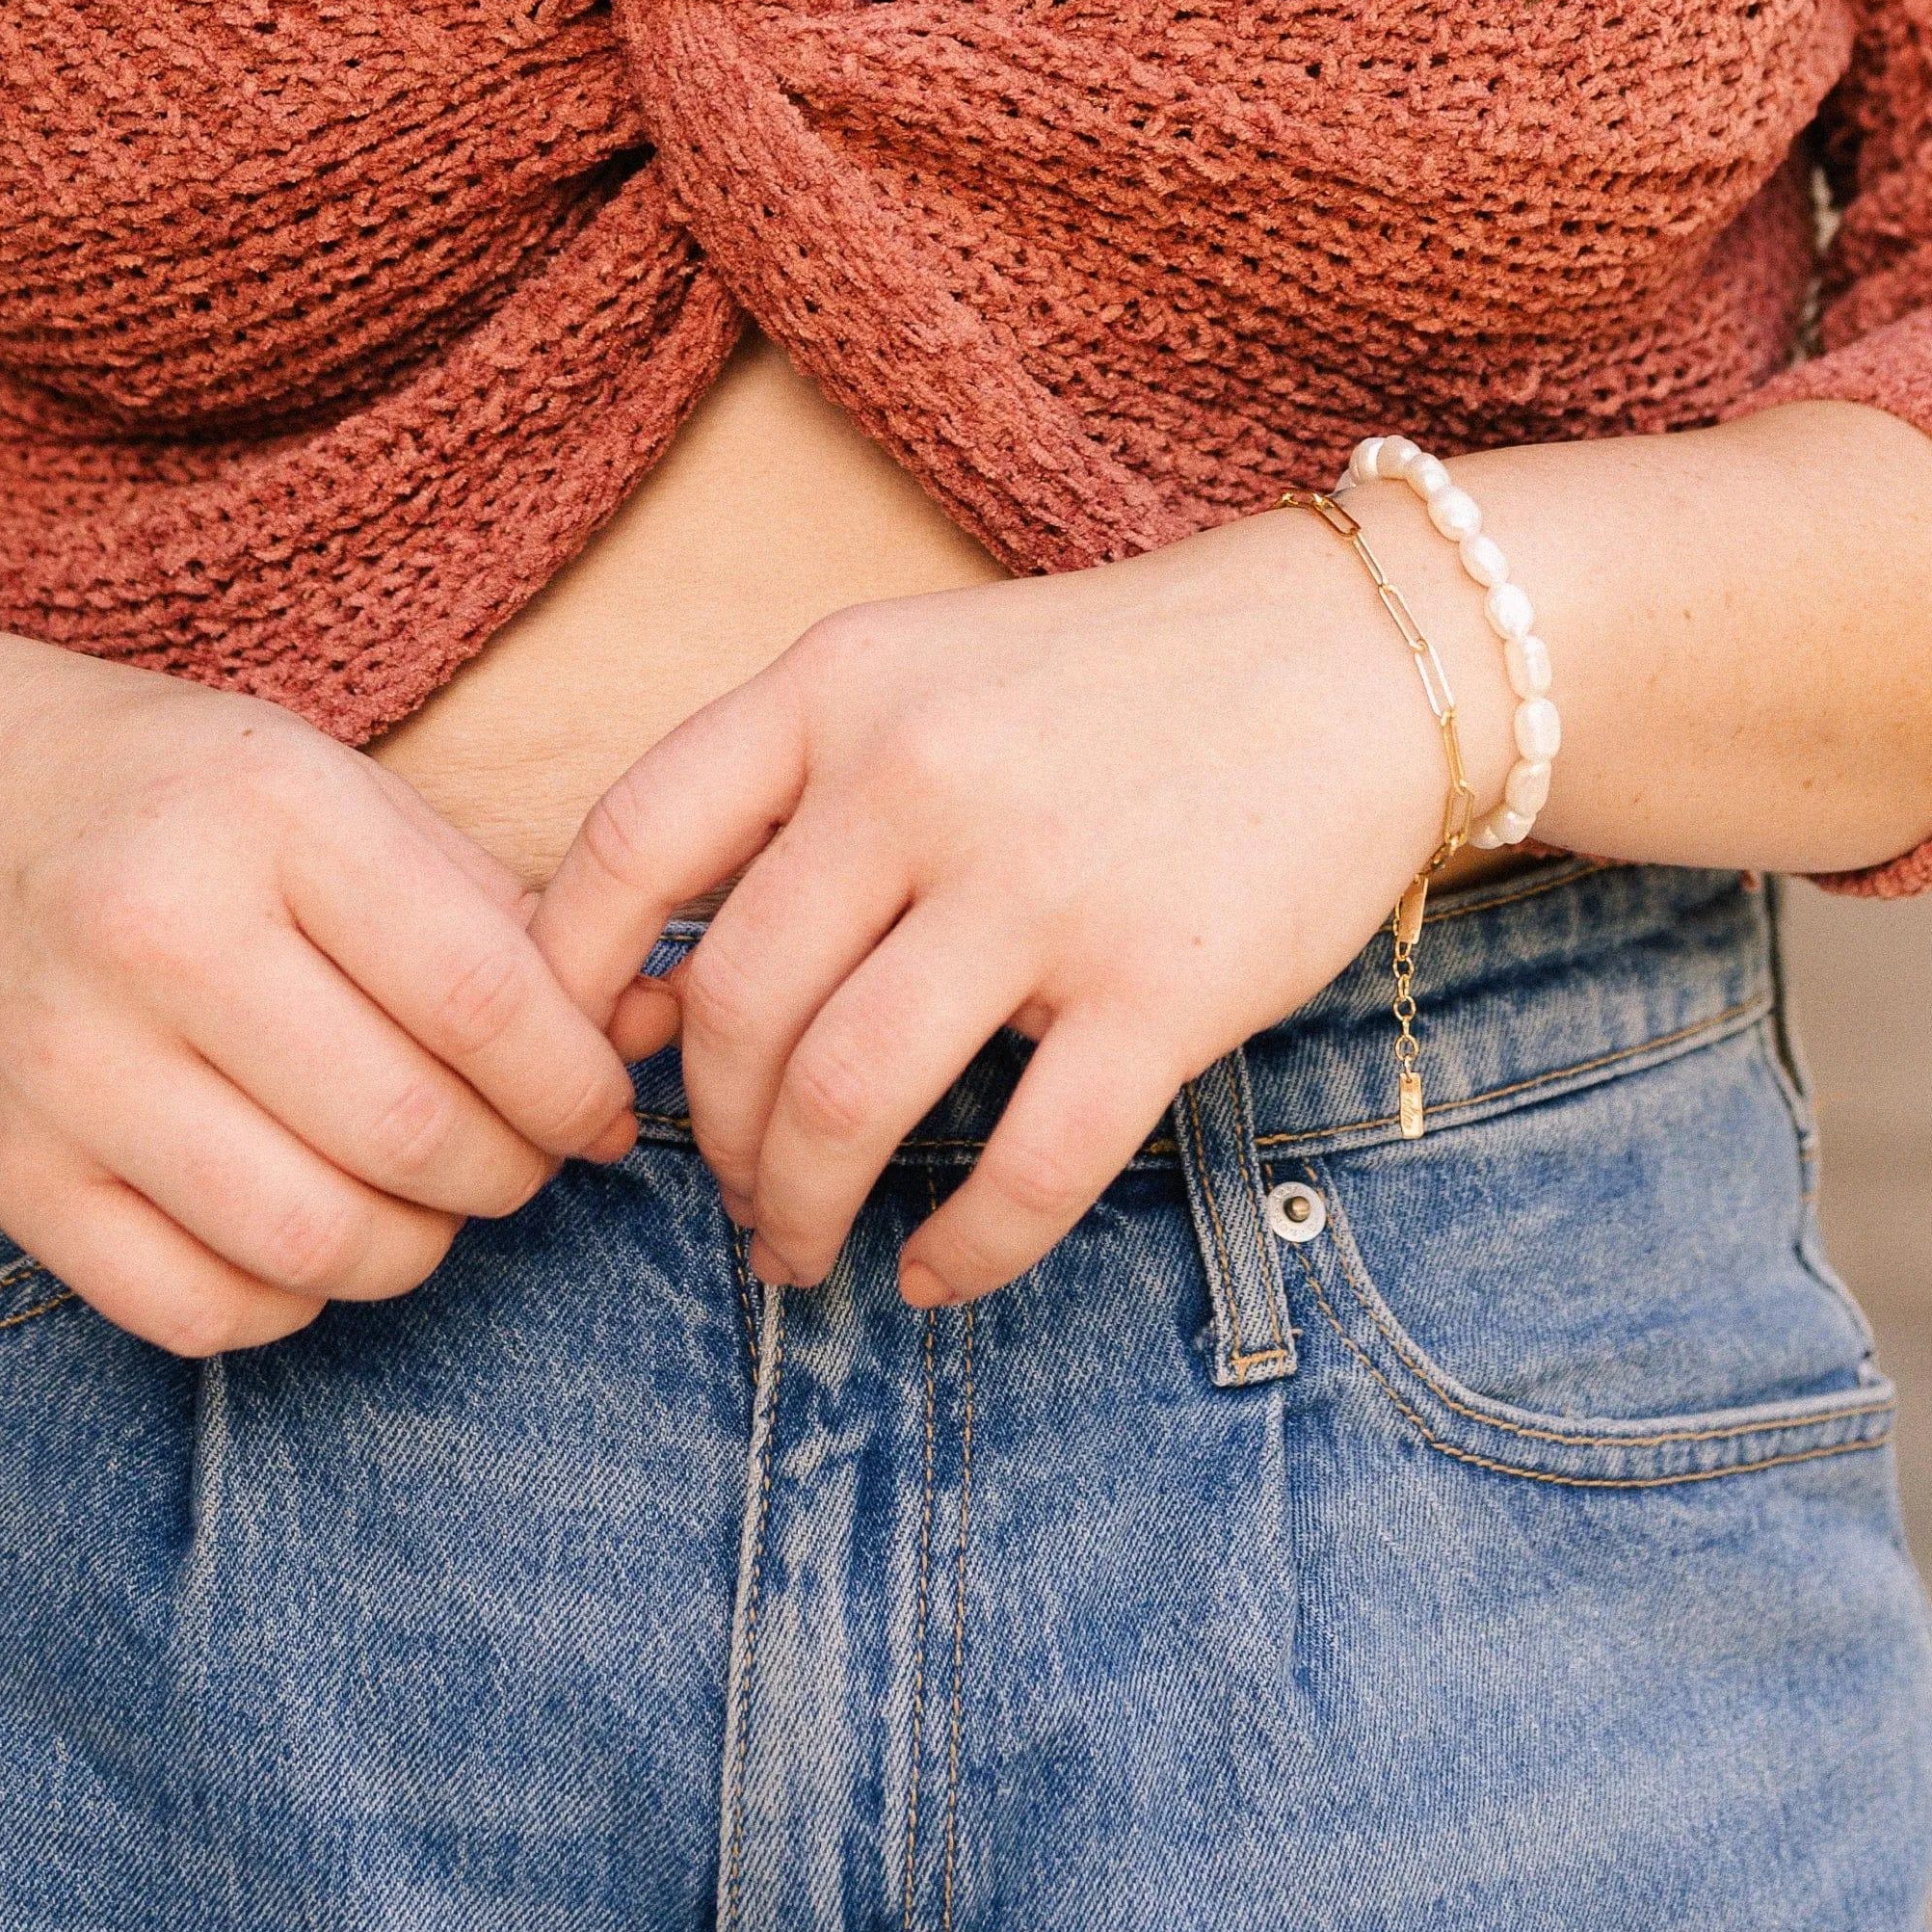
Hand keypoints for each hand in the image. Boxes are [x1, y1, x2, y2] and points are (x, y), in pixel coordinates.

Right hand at [0, 608, 639, 1354]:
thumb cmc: (184, 796)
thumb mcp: (350, 796)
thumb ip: (510, 914)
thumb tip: (654, 1028)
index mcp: (269, 820)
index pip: (483, 1002)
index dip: (576, 1082)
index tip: (601, 1102)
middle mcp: (157, 939)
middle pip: (410, 1133)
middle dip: (513, 1170)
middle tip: (524, 1152)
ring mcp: (69, 1067)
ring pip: (314, 1243)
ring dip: (418, 1245)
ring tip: (432, 1192)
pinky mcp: (10, 1173)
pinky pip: (201, 1311)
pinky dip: (295, 1300)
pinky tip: (314, 1227)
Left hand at [528, 507, 1469, 1306]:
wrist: (1364, 656)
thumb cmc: (1130, 680)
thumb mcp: (931, 671)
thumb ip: (795, 791)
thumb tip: (649, 988)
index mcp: (841, 684)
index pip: (629, 846)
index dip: (567, 983)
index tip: (576, 1067)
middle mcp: (919, 776)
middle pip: (734, 1008)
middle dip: (712, 1136)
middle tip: (736, 1190)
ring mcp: (1043, 882)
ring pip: (846, 1098)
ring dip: (800, 1206)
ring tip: (805, 1248)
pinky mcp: (1161, 986)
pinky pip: (1024, 1168)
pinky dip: (961, 1252)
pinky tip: (937, 1275)